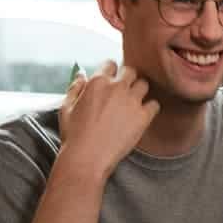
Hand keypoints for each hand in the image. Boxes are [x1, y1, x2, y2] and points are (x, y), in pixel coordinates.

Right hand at [59, 61, 159, 179]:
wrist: (86, 158)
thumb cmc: (74, 135)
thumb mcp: (66, 108)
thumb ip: (75, 88)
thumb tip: (81, 74)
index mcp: (97, 82)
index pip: (111, 64)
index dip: (111, 72)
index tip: (111, 80)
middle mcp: (117, 88)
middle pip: (131, 71)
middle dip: (127, 79)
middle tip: (124, 92)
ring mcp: (132, 101)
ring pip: (144, 85)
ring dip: (139, 91)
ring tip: (133, 103)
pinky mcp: (143, 117)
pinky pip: (155, 104)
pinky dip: (150, 108)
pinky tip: (142, 116)